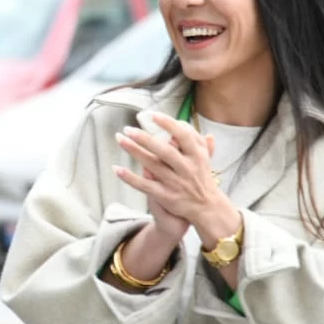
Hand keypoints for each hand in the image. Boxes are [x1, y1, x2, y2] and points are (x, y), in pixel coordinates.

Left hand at [114, 114, 227, 228]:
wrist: (207, 208)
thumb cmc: (202, 178)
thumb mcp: (206, 159)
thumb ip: (203, 144)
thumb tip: (203, 129)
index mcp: (197, 156)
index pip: (184, 136)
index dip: (169, 124)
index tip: (153, 115)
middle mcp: (187, 168)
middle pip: (164, 151)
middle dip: (145, 139)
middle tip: (128, 129)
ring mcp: (175, 182)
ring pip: (152, 165)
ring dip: (134, 151)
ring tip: (120, 139)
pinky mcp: (166, 196)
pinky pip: (145, 185)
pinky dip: (130, 177)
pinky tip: (116, 168)